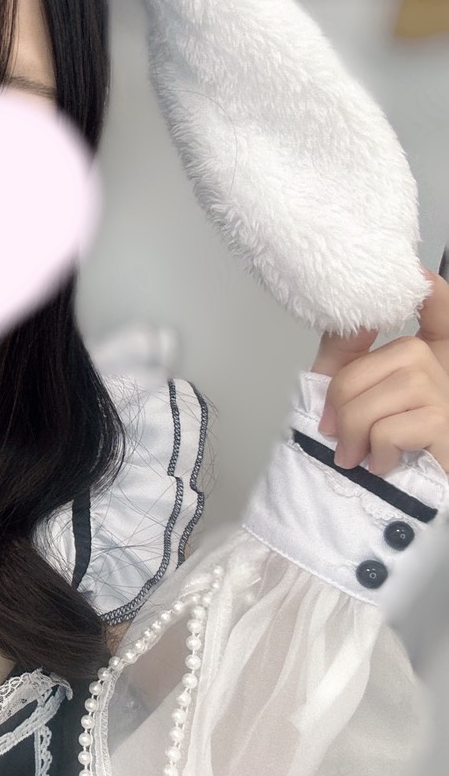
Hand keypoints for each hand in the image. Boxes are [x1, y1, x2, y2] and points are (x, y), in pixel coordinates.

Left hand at [311, 267, 448, 477]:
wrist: (396, 504)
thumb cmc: (376, 449)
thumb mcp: (354, 395)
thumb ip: (345, 355)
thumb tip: (338, 315)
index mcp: (428, 358)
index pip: (442, 311)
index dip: (431, 291)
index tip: (416, 271)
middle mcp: (446, 372)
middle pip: (392, 355)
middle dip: (347, 396)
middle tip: (340, 433)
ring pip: (386, 393)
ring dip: (356, 430)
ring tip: (358, 454)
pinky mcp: (448, 428)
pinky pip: (392, 427)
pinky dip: (375, 450)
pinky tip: (382, 463)